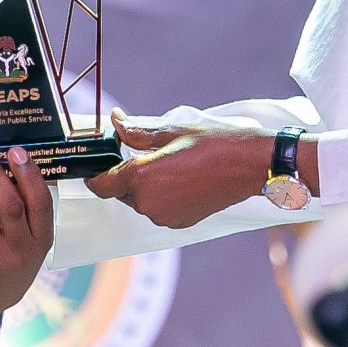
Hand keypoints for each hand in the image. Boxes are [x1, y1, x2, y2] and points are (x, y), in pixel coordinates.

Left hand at [81, 109, 277, 228]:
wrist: (250, 165)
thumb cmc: (214, 143)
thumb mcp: (172, 130)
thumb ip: (137, 131)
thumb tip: (116, 123)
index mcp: (140, 178)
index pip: (100, 184)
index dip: (97, 173)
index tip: (102, 162)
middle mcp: (148, 203)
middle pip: (120, 192)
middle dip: (127, 175)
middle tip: (146, 154)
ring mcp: (165, 217)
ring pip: (140, 201)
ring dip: (146, 186)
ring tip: (171, 164)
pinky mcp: (180, 223)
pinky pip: (159, 210)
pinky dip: (163, 197)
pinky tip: (182, 179)